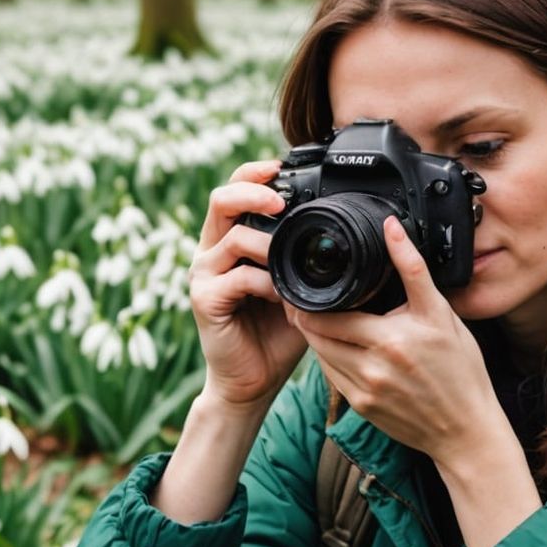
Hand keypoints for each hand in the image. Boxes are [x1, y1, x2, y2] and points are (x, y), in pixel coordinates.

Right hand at [188, 159, 308, 409]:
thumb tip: (343, 231)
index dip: (255, 174)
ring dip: (269, 244)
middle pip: (222, 199)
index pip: (234, 191)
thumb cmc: (276, 334)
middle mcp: (211, 251)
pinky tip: (282, 295)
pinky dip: (265, 282)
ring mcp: (203, 274)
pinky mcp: (204, 299)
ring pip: (233, 237)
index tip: (282, 166)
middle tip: (282, 199)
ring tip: (292, 260)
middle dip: (254, 191)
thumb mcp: (298, 287)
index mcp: (230, 241)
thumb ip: (305, 258)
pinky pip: (237, 277)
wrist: (253, 381)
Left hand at [284, 215, 503, 466]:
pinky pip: (331, 376)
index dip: (308, 300)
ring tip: (316, 318)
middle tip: (301, 298)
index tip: (302, 286)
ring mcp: (363, 391)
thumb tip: (391, 229)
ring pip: (320, 356)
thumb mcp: (440, 314)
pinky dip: (329, 358)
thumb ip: (412, 269)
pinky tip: (338, 346)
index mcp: (389, 341)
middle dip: (305, 316)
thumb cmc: (462, 371)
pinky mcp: (361, 408)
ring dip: (315, 337)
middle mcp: (371, 368)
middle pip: (316, 336)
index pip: (328, 316)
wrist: (467, 430)